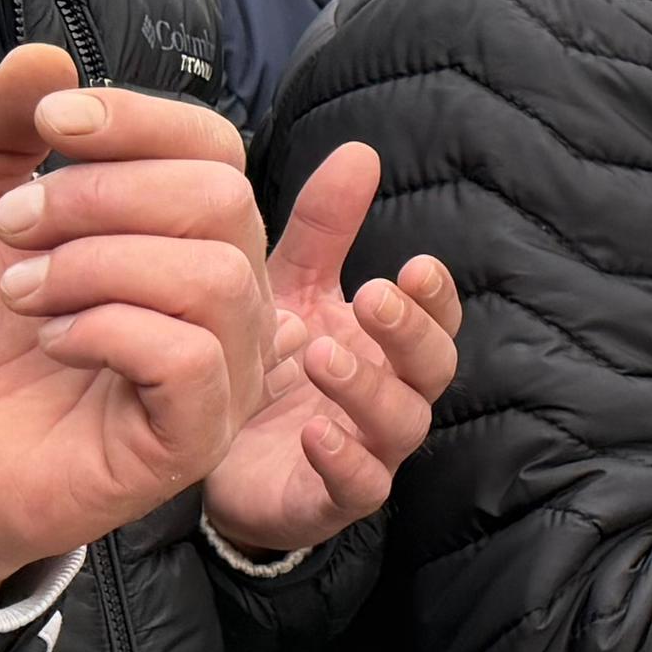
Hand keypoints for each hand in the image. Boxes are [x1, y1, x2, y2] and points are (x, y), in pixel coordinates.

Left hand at [0, 51, 278, 602]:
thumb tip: (47, 54)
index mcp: (178, 236)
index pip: (213, 146)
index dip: (136, 119)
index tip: (48, 129)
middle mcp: (218, 299)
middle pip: (223, 198)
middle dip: (99, 197)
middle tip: (12, 232)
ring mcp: (217, 373)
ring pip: (214, 276)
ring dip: (95, 265)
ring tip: (22, 294)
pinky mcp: (193, 439)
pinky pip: (191, 358)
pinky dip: (108, 331)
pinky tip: (53, 344)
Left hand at [199, 141, 463, 559]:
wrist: (213, 455)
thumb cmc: (271, 365)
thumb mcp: (290, 288)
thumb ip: (324, 229)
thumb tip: (361, 150)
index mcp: (390, 347)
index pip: (437, 319)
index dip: (435, 297)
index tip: (414, 264)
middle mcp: (392, 398)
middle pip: (432, 369)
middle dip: (410, 333)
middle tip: (373, 296)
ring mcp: (367, 452)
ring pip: (400, 426)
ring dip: (370, 388)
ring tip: (324, 355)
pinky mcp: (327, 501)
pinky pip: (356, 487)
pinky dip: (344, 460)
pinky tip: (314, 431)